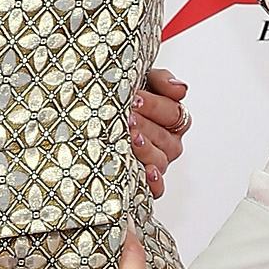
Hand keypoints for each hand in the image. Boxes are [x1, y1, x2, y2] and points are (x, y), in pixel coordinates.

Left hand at [129, 68, 187, 196]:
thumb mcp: (140, 80)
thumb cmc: (118, 97)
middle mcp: (167, 142)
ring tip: (131, 139)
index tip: (134, 99)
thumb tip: (180, 90)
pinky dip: (154, 183)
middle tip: (128, 118)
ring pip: (161, 161)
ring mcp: (156, 163)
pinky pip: (157, 188)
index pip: (174, 114)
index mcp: (170, 118)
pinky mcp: (144, 182)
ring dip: (147, 150)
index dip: (156, 106)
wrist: (88, 115)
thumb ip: (162, 81)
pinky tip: (147, 173)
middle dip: (146, 126)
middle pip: (167, 138)